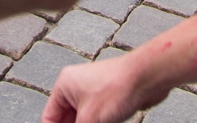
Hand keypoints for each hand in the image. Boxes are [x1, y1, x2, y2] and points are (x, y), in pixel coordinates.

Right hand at [44, 56, 164, 122]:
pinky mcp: (107, 99)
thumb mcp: (89, 119)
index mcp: (65, 85)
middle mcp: (76, 86)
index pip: (49, 117)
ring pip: (82, 120)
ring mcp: (93, 93)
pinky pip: (96, 119)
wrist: (147, 78)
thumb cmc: (117, 88)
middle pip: (66, 119)